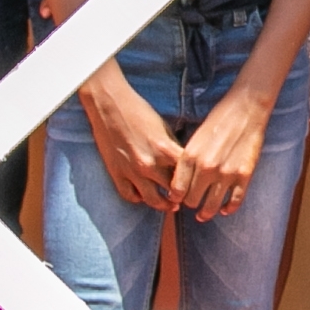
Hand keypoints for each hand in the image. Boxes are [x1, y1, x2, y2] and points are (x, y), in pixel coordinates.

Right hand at [77, 66, 188, 214]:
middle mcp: (149, 164)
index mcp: (164, 149)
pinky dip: (139, 199)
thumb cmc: (138, 111)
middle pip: (173, 191)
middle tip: (189, 198)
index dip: (196, 183)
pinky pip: (130, 196)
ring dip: (164, 205)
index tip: (200, 186)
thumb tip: (185, 165)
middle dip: (183, 196)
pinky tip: (146, 196)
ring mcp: (131, 172)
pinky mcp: (117, 174)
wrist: (109, 105)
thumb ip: (173, 149)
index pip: (188, 175)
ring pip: (153, 200)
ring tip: (171, 204)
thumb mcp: (164, 128)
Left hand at [170, 88, 272, 222]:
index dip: (176, 198)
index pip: (177, 190)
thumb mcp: (195, 139)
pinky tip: (225, 209)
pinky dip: (229, 209)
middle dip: (191, 203)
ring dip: (206, 212)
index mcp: (190, 156)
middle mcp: (206, 167)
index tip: (177, 200)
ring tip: (204, 214)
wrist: (246, 109)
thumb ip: (187, 161)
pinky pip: (235, 201)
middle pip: (192, 200)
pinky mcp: (244, 175)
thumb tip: (179, 185)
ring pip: (211, 206)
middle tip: (193, 202)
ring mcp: (226, 173)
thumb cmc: (218, 121)